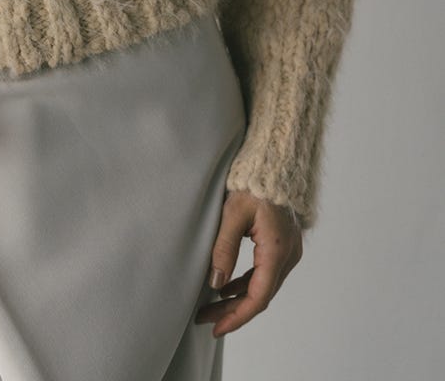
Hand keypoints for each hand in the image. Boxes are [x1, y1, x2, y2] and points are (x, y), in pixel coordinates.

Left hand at [194, 189, 302, 336]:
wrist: (273, 165)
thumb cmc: (252, 184)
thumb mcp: (232, 213)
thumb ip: (224, 248)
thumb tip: (216, 283)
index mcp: (277, 251)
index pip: (258, 296)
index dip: (237, 317)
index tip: (216, 328)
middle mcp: (288, 256)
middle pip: (260, 295)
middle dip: (232, 311)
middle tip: (205, 319)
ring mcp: (288, 252)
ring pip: (262, 286)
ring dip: (238, 299)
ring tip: (211, 307)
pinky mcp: (283, 246)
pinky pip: (264, 273)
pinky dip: (246, 284)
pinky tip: (227, 288)